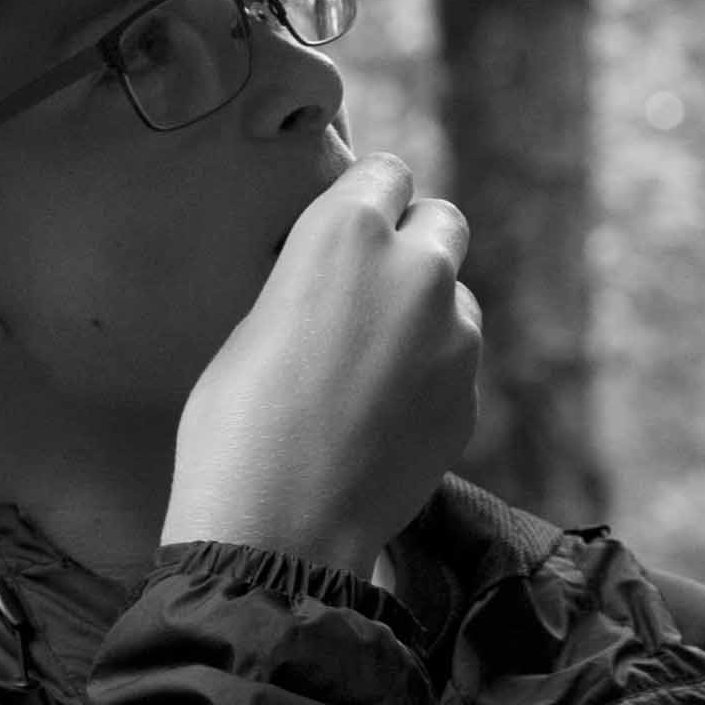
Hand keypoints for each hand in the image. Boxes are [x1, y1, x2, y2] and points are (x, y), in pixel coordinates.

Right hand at [163, 153, 480, 573]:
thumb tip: (340, 274)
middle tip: (369, 286)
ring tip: (370, 366)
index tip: (352, 223)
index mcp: (348, 232)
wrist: (277, 531)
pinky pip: (455, 361)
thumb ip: (316, 278)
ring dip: (426, 312)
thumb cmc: (235, 423)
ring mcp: (455, 336)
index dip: (368, 198)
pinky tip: (382, 415)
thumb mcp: (257, 320)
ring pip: (455, 297)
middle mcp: (417, 270)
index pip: (387, 173)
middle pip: (442, 221)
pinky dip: (430, 373)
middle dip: (413, 242)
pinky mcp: (470, 396)